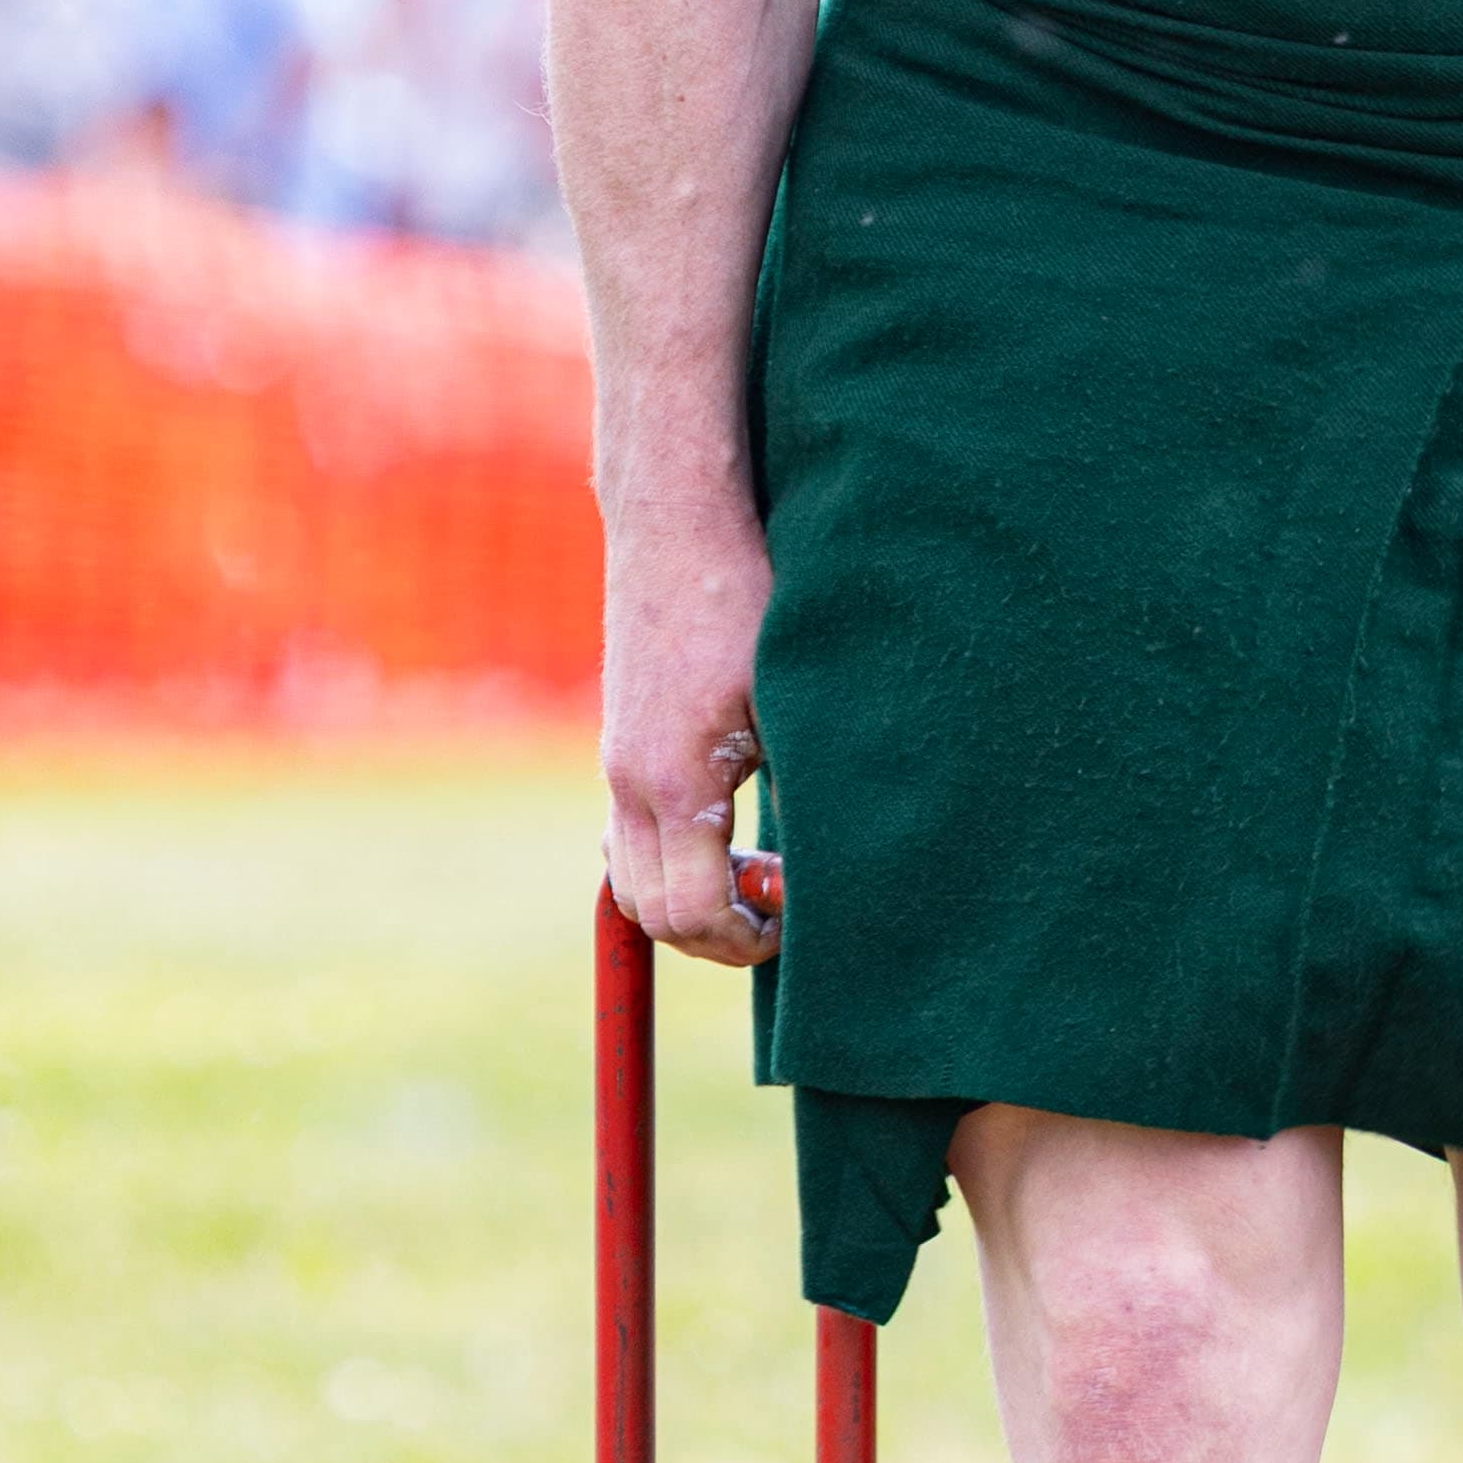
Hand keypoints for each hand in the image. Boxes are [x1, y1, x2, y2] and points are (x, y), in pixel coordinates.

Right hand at [601, 487, 783, 961]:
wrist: (676, 523)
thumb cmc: (745, 599)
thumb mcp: (792, 694)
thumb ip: (806, 781)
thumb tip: (844, 855)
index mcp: (676, 783)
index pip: (692, 911)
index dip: (747, 938)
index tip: (795, 920)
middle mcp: (630, 783)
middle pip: (650, 913)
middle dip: (715, 933)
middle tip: (780, 913)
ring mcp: (617, 763)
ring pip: (628, 878)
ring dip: (686, 898)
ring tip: (755, 876)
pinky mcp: (620, 743)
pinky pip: (626, 835)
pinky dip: (667, 859)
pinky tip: (722, 831)